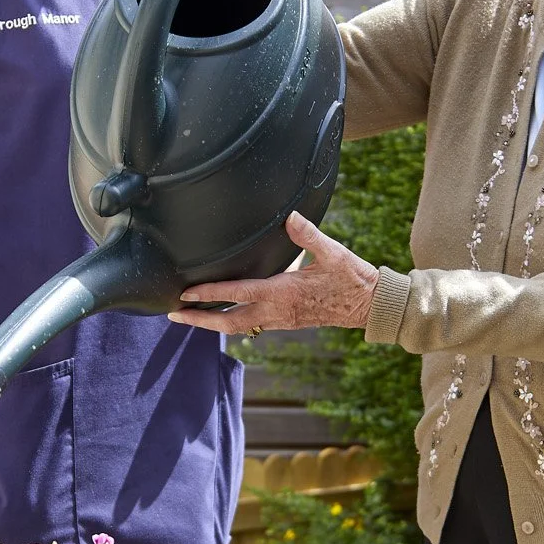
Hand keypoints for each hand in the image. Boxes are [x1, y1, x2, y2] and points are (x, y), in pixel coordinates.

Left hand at [167, 211, 378, 334]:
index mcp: (283, 292)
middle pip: (229, 322)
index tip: (185, 293)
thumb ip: (309, 235)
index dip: (209, 293)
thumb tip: (290, 216)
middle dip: (200, 320)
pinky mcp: (287, 322)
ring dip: (212, 323)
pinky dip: (232, 322)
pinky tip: (224, 314)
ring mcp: (281, 320)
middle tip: (174, 315)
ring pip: (238, 327)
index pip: (237, 294)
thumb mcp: (333, 253)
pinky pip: (252, 325)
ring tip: (190, 316)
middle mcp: (277, 311)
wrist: (369, 306)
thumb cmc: (352, 279)